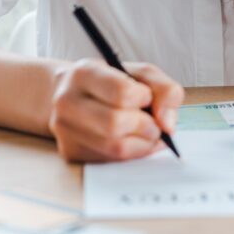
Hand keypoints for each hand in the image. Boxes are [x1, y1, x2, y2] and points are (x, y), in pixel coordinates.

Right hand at [47, 58, 184, 161]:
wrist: (74, 93)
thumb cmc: (113, 82)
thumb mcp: (141, 73)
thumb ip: (165, 90)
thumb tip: (167, 124)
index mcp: (84, 73)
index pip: (121, 92)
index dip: (144, 98)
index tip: (147, 97)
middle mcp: (68, 100)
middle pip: (116, 123)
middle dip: (146, 126)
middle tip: (154, 124)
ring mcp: (65, 129)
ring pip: (115, 147)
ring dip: (143, 144)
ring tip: (147, 133)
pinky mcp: (70, 151)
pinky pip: (110, 160)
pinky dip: (131, 154)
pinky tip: (133, 141)